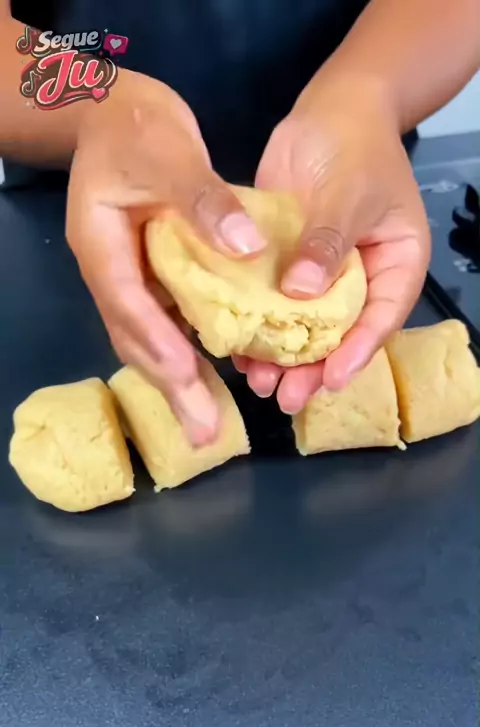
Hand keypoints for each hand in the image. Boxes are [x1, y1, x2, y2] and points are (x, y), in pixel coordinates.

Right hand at [66, 73, 265, 444]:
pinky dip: (187, 352)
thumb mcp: (169, 153)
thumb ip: (204, 201)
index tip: (185, 375)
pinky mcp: (150, 277)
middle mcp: (111, 272)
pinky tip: (213, 376)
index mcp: (101, 245)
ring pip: (150, 339)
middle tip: (202, 432)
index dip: (156, 341)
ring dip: (178, 380)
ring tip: (207, 423)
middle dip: (170, 386)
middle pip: (136, 339)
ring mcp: (128, 278)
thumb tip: (248, 249)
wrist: (117, 112)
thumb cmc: (136, 126)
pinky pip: (166, 324)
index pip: (128, 302)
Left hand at [234, 73, 430, 413]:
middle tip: (286, 398)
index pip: (379, 319)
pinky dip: (256, 325)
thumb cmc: (355, 145)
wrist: (330, 110)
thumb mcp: (348, 194)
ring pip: (302, 326)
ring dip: (280, 356)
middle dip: (312, 368)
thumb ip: (328, 243)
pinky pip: (272, 303)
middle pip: (339, 334)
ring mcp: (320, 275)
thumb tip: (301, 294)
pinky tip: (236, 348)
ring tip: (258, 383)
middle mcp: (359, 279)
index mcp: (394, 267)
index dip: (356, 354)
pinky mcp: (287, 265)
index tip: (329, 381)